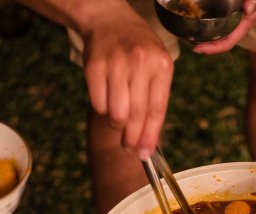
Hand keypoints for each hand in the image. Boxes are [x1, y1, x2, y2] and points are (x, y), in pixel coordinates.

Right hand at [75, 0, 173, 157]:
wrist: (108, 19)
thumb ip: (156, 99)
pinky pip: (98, 104)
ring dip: (116, 124)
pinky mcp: (94, 67)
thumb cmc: (137, 47)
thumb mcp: (157, 65)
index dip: (150, 136)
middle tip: (130, 147)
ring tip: (118, 118)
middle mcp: (140, 63)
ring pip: (116, 114)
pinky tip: (107, 100)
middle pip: (136, 116)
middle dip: (132, 139)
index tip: (146, 153)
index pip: (157, 110)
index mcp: (161, 64)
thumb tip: (148, 141)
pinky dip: (102, 109)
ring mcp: (115, 64)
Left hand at [192, 0, 255, 54]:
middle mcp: (239, 23)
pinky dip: (209, 18)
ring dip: (204, 33)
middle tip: (187, 40)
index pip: (228, 42)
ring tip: (189, 32)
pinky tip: (198, 15)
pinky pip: (219, 18)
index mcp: (246, 23)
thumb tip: (247, 9)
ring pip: (218, 30)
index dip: (213, 49)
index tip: (197, 50)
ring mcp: (236, 17)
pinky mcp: (233, 10)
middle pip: (220, 39)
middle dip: (204, 43)